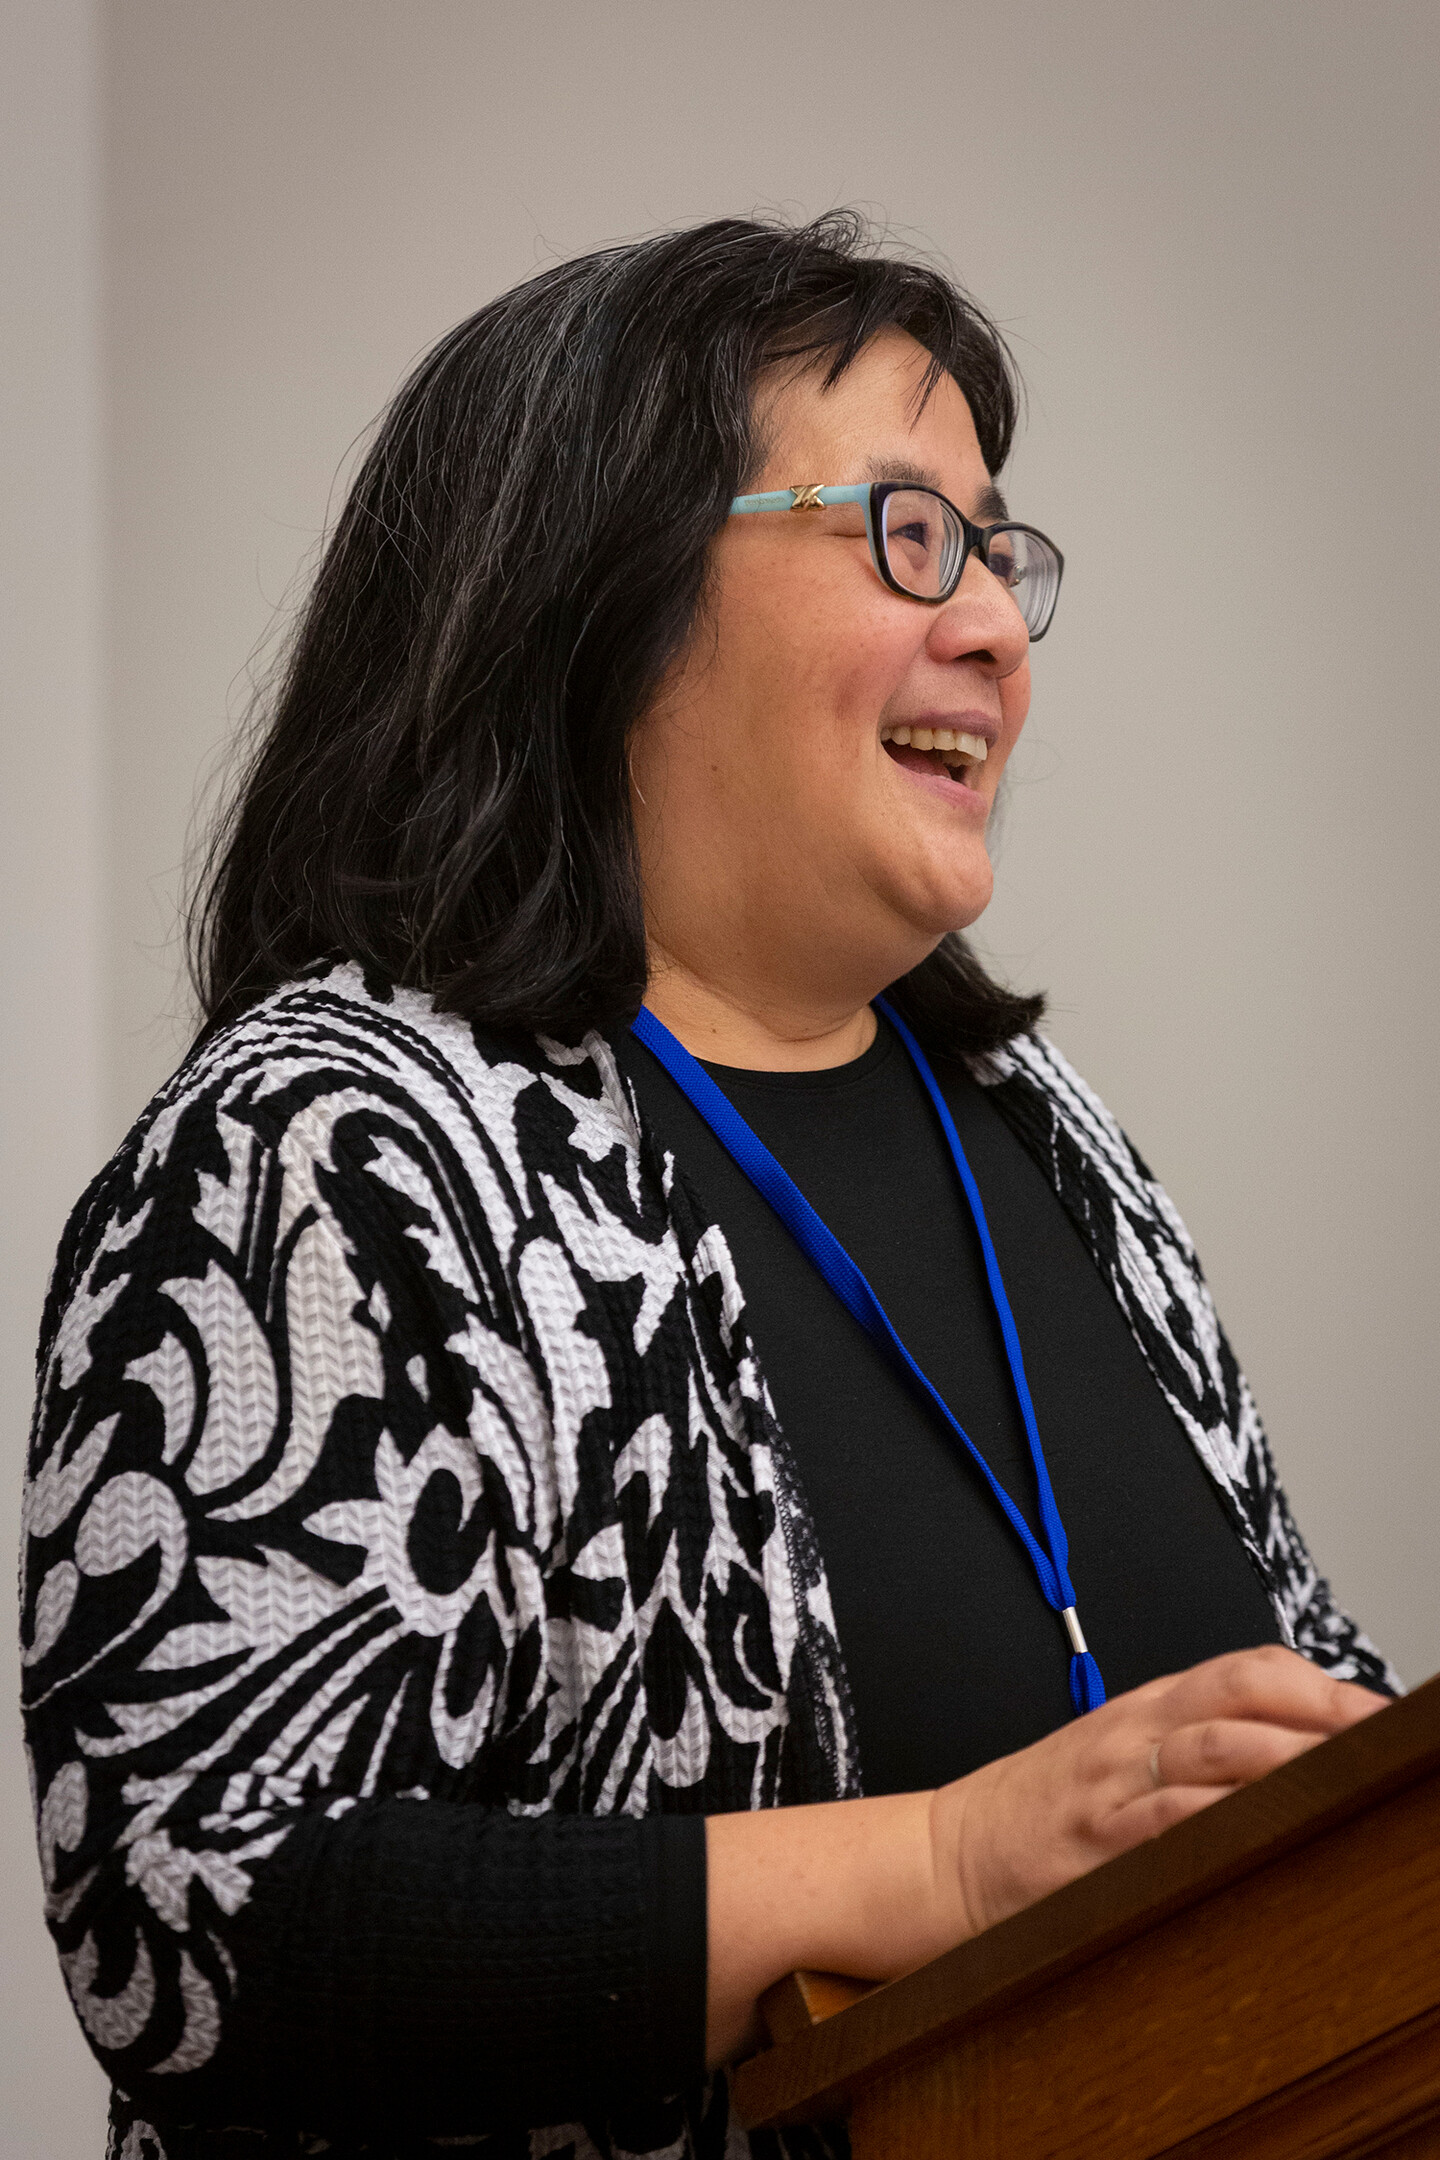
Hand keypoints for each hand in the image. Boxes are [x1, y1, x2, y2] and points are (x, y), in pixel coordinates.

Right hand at [935, 1644, 1384, 1939]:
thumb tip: (1290, 1759)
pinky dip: (1220, 1815)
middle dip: (1324, 1711)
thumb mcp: (1113, 1760)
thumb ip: (1188, 1748)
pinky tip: (1262, 1823)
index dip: (1319, 1684)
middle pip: (1242, 1693)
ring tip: (1344, 1774)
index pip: (1244, 1670)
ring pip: (1216, 1747)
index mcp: (1143, 1709)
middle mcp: (1133, 1733)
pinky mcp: (1093, 1841)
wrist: (946, 1854)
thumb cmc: (1037, 1814)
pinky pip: (1166, 1817)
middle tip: (1380, 1734)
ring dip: (1290, 1758)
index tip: (1379, 1713)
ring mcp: (1113, 1784)